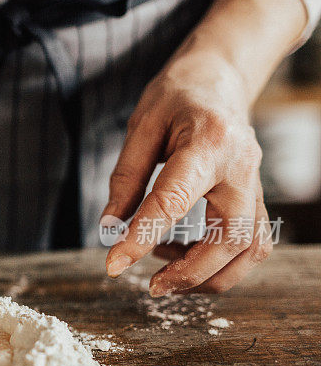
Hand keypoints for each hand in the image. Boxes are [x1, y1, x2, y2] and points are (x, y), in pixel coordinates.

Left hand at [102, 52, 271, 295]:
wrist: (219, 79)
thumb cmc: (176, 98)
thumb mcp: (140, 126)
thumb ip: (126, 178)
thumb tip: (110, 228)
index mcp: (209, 143)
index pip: (173, 201)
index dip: (142, 238)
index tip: (114, 265)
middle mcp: (242, 168)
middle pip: (231, 237)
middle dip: (191, 272)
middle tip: (151, 286)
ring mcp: (255, 185)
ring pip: (249, 249)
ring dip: (209, 275)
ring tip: (164, 275)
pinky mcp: (255, 199)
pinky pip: (250, 244)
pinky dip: (219, 264)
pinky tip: (180, 255)